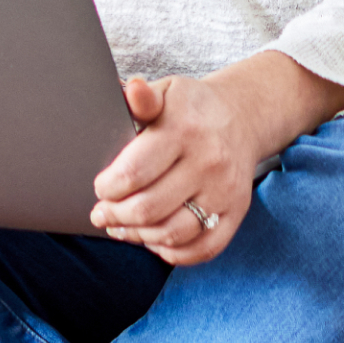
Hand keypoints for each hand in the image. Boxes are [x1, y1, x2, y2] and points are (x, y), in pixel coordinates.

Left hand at [89, 52, 343, 266]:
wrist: (243, 116)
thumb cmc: (192, 107)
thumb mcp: (167, 91)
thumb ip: (143, 97)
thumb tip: (131, 90)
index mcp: (184, 128)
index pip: (134, 173)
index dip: (108, 188)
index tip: (100, 187)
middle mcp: (208, 161)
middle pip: (148, 209)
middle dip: (115, 216)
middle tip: (101, 213)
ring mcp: (225, 191)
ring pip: (172, 234)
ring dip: (138, 236)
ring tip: (121, 227)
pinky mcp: (237, 212)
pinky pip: (201, 249)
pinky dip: (172, 252)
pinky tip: (154, 239)